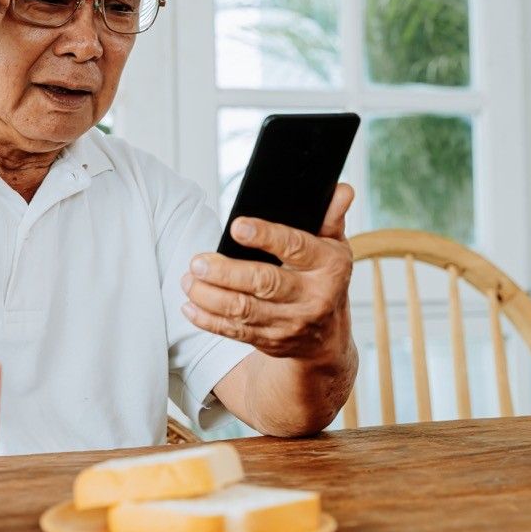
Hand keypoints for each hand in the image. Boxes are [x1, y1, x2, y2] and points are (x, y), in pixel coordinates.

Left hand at [180, 183, 355, 361]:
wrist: (327, 338)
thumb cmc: (323, 279)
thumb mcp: (333, 246)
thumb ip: (330, 217)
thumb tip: (341, 191)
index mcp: (329, 266)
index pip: (296, 247)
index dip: (266, 236)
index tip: (236, 227)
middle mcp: (311, 297)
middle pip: (264, 283)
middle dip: (226, 272)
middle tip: (197, 261)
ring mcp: (290, 323)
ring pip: (243, 310)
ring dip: (209, 296)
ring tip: (189, 279)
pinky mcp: (269, 341)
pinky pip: (234, 331)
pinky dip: (208, 320)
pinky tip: (190, 305)